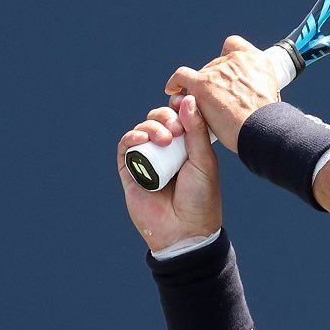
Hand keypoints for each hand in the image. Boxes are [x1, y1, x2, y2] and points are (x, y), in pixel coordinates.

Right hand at [117, 95, 222, 251]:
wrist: (185, 230)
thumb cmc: (200, 197)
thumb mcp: (204, 160)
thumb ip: (196, 130)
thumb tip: (188, 99)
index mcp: (187, 146)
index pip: (178, 117)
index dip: (178, 107)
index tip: (183, 103)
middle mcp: (167, 150)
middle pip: (158, 119)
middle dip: (164, 116)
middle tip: (175, 129)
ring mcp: (148, 160)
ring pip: (142, 129)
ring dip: (150, 126)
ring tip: (163, 139)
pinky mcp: (130, 171)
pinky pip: (125, 148)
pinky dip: (131, 137)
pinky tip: (141, 139)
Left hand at [164, 36, 279, 152]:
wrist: (264, 128)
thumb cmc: (269, 121)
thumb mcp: (272, 95)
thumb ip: (257, 89)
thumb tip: (248, 97)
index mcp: (257, 60)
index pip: (235, 46)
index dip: (227, 59)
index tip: (226, 73)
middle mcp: (237, 60)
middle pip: (215, 65)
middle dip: (213, 81)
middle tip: (214, 101)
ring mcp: (218, 70)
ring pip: (199, 75)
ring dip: (197, 89)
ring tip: (199, 106)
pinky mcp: (202, 84)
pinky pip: (181, 77)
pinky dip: (175, 83)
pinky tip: (173, 90)